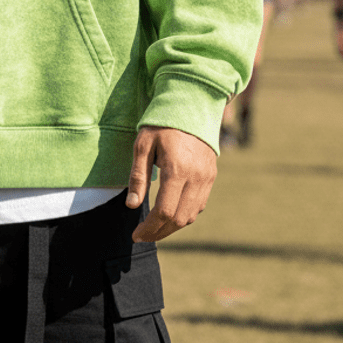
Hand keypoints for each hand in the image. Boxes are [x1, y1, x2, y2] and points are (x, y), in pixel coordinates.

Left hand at [127, 126, 216, 242]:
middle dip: (159, 232)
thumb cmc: (161, 124)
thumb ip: (138, 176)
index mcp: (177, 169)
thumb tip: (132, 206)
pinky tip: (170, 214)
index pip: (164, 211)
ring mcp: (206, 178)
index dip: (149, 228)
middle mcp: (196, 177)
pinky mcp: (211, 177)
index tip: (136, 234)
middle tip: (143, 235)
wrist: (191, 106)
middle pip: (178, 219)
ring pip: (190, 216)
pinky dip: (184, 215)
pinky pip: (199, 205)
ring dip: (172, 227)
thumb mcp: (142, 144)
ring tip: (154, 228)